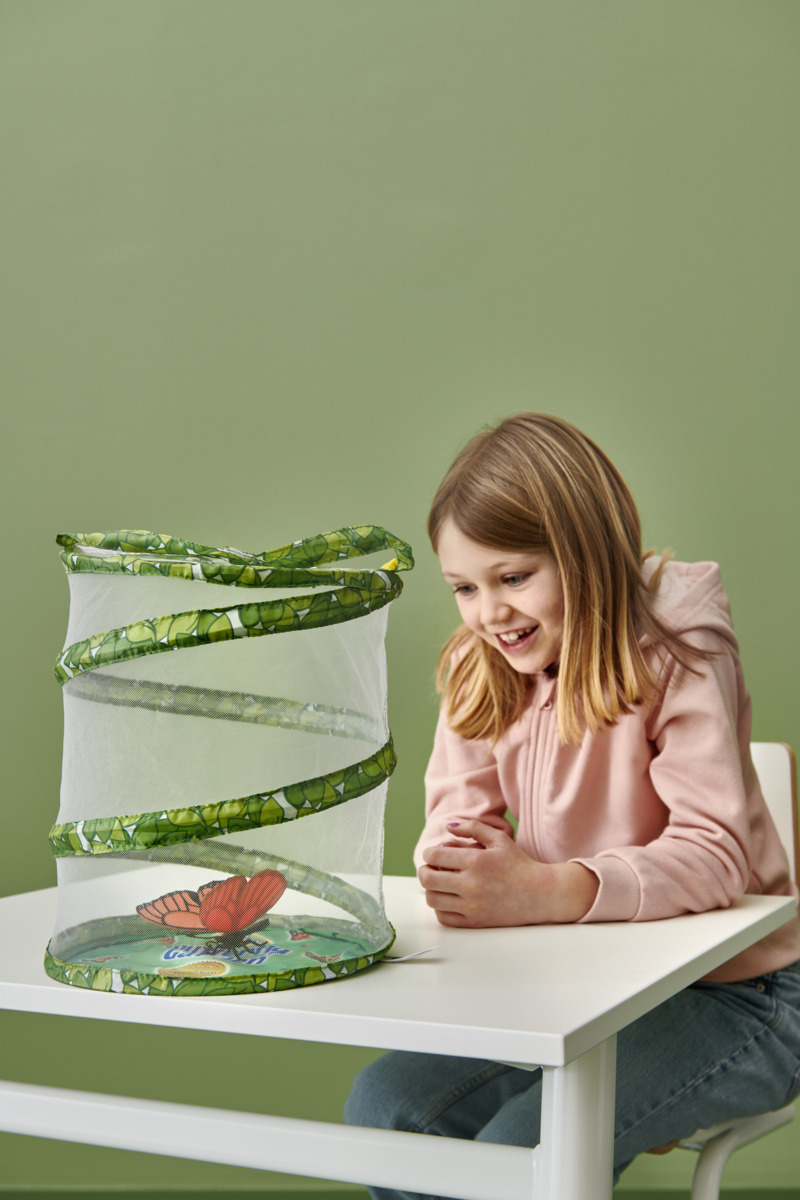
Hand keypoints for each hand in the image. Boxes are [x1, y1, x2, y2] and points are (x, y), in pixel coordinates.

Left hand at [418, 819, 598, 927]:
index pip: (435, 855)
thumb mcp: (499, 839)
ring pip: (432, 899)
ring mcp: (472, 905)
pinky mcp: (475, 922)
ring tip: (440, 884)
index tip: (433, 854)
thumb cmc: (519, 864)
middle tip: (431, 868)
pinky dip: (440, 908)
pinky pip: (444, 917)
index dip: (429, 853)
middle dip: (425, 870)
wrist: (540, 894)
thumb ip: (473, 828)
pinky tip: (448, 899)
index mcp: (476, 860)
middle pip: (428, 878)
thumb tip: (448, 826)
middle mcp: (471, 884)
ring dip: (431, 889)